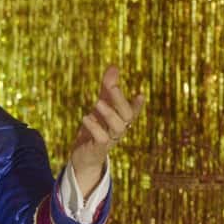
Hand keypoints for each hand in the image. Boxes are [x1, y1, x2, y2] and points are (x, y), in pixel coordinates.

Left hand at [70, 65, 145, 193]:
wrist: (83, 157)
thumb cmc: (95, 130)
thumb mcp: (100, 107)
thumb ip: (107, 89)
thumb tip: (114, 66)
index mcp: (121, 120)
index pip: (132, 111)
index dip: (137, 104)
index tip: (140, 94)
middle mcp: (118, 130)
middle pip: (126, 116)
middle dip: (120, 100)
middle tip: (112, 86)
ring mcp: (110, 140)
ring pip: (118, 128)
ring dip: (109, 113)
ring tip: (97, 102)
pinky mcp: (99, 148)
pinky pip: (102, 138)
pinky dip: (95, 127)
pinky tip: (86, 118)